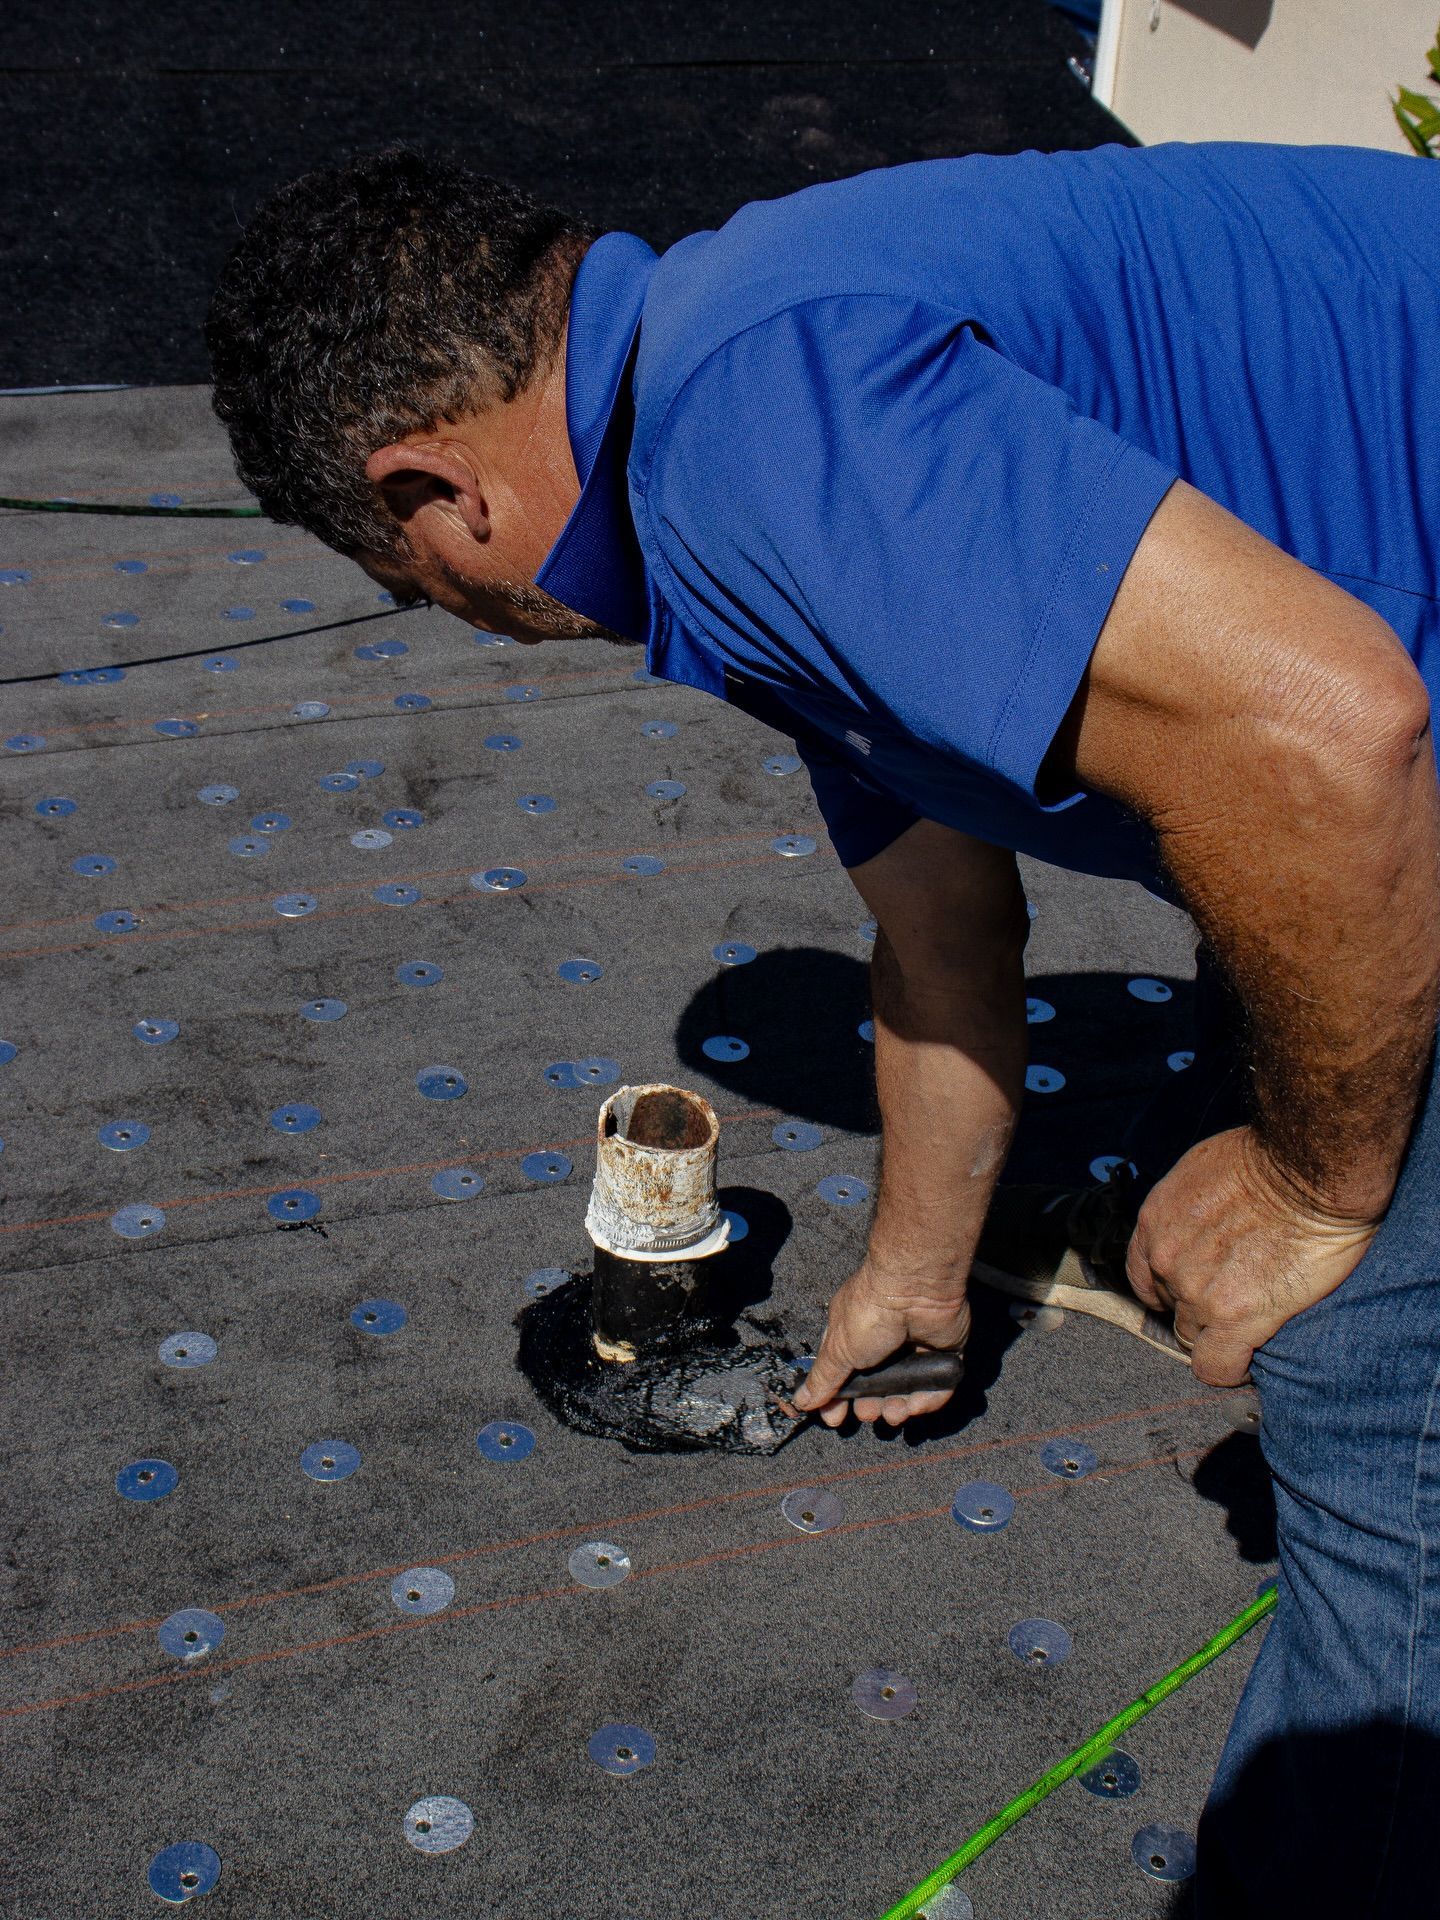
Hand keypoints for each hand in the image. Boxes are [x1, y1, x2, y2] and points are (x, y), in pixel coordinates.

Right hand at [792, 1264, 969, 1427]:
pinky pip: (938, 1385)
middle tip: (868, 1413)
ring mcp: (917, 1348)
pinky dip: (927, 1399)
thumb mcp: (838, 1349)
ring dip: (898, 1407)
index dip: (839, 1399)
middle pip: (878, 1387)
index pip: (845, 1374)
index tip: (835, 1418)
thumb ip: (823, 1378)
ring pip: (907, 1390)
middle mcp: (886, 1342)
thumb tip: (801, 1401)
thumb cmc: (870, 1314)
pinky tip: (915, 1405)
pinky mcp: (945, 1353)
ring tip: (892, 1413)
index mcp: (856, 1337)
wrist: (915, 1292)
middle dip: (871, 1406)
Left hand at [1126, 1125, 1383, 1386]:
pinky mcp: (1234, 1317)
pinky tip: (1248, 1362)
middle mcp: (1166, 1259)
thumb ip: (1191, 1206)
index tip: (1198, 1291)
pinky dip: (1230, 1369)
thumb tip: (1205, 1222)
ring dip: (1219, 1336)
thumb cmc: (1272, 1157)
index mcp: (1156, 1221)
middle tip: (1238, 1302)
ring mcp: (1197, 1291)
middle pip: (1172, 1308)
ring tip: (1254, 1325)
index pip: (1143, 1276)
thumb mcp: (1206, 1168)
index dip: (1171, 1288)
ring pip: (1193, 1339)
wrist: (1310, 1169)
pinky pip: (1216, 1366)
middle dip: (1199, 1310)